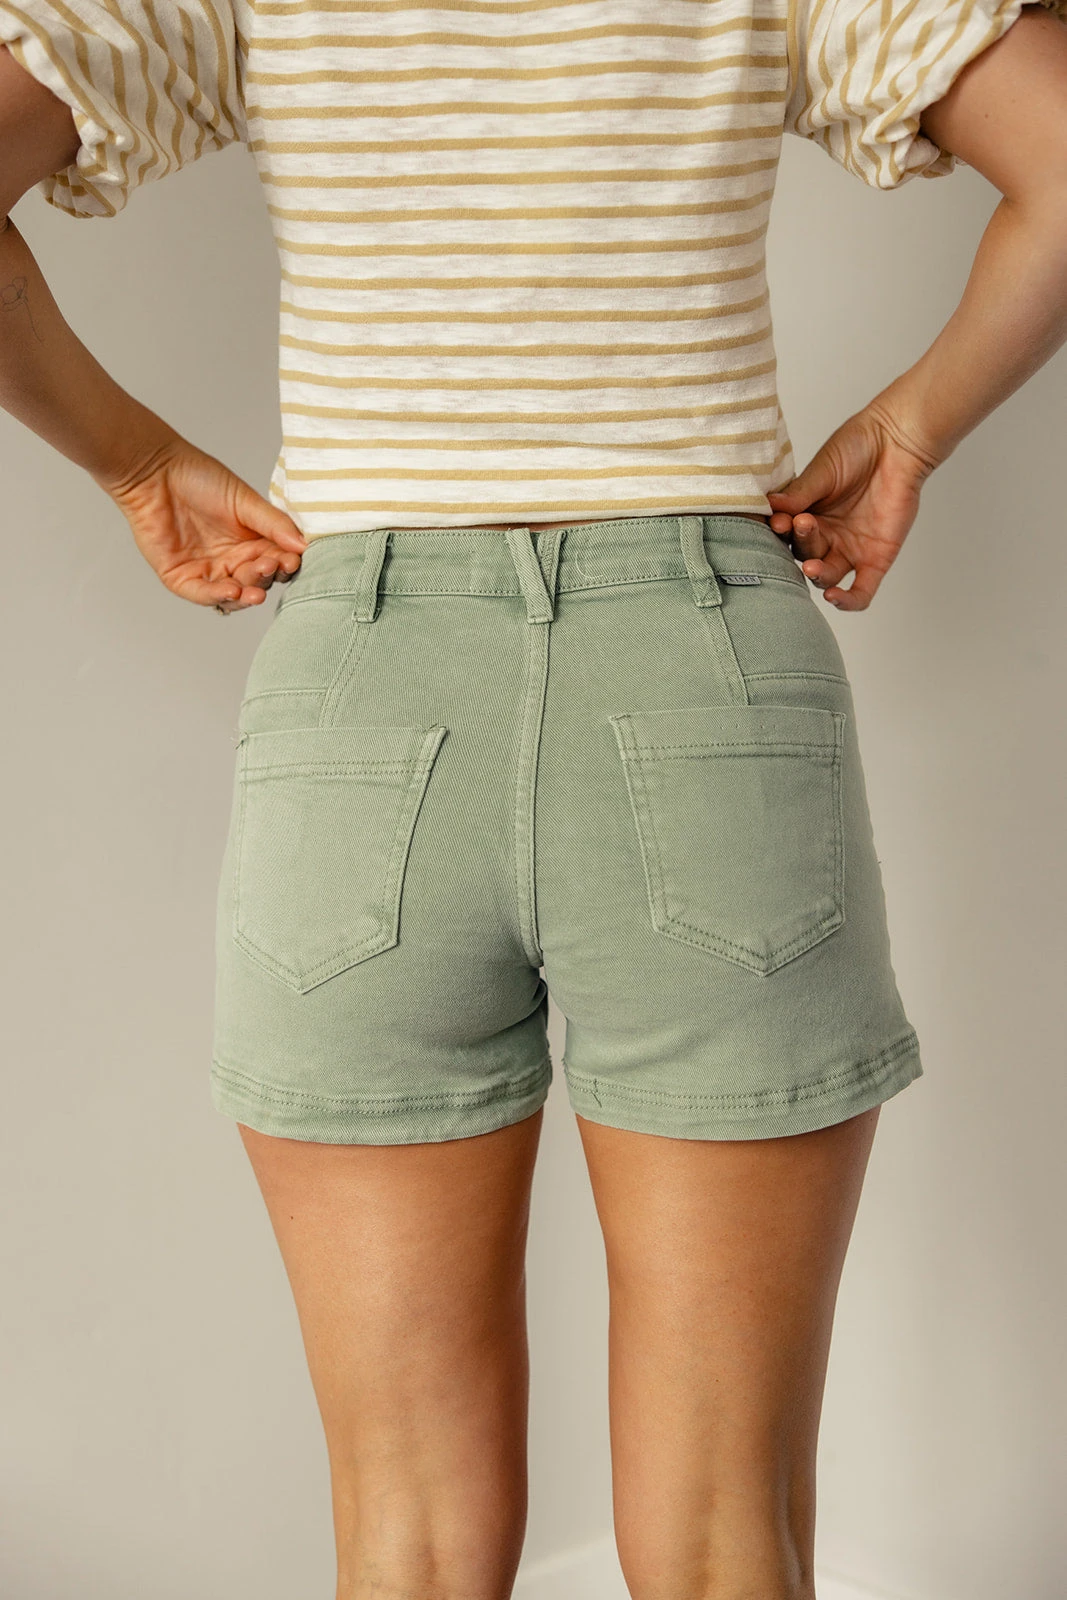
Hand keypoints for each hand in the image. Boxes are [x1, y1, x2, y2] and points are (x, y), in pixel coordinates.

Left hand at [96, 434, 306, 610]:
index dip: (285, 565)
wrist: (155, 472)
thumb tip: (304, 545)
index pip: (276, 562)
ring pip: (234, 595)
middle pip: (257, 581)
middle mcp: (232, 560)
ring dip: (246, 595)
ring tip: (255, 591)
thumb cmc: (199, 478)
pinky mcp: (182, 578)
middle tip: (271, 567)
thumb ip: (275, 524)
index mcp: (252, 542)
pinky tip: (233, 590)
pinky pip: (203, 595)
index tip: (292, 561)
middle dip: (265, 578)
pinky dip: (219, 596)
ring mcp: (208, 571)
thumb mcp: (245, 501)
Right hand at [766, 400, 943, 611]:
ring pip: (827, 576)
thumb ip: (799, 494)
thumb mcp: (822, 471)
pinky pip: (861, 591)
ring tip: (812, 567)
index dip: (781, 533)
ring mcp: (850, 549)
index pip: (787, 535)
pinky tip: (835, 597)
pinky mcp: (876, 558)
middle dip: (801, 544)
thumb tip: (769, 506)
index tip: (779, 521)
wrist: (898, 440)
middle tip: (800, 525)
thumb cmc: (858, 447)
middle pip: (806, 555)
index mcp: (809, 515)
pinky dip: (848, 601)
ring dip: (817, 575)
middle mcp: (827, 536)